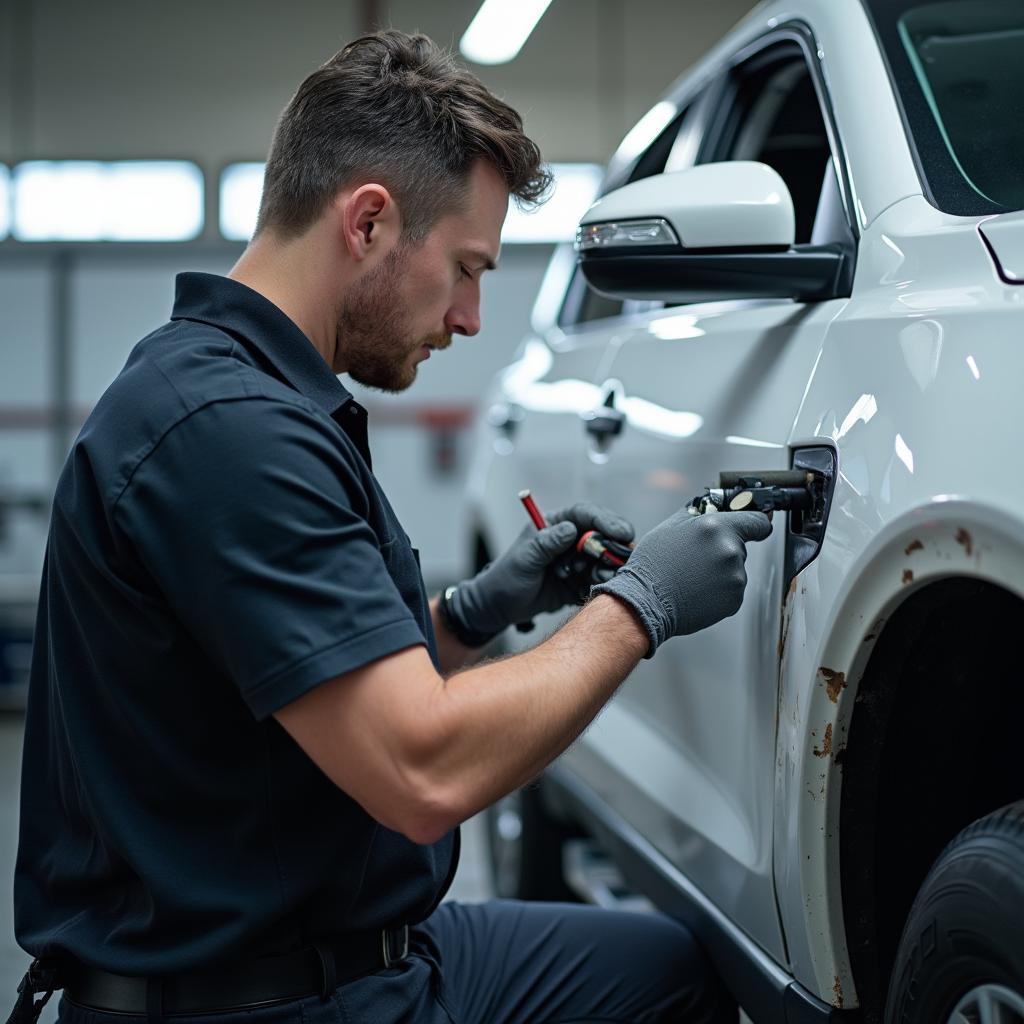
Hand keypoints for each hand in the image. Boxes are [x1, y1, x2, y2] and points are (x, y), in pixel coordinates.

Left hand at [448, 503, 634, 637]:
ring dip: (608, 567)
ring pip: (606, 558)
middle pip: (603, 535)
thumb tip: (571, 529)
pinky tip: (592, 588)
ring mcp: (579, 560)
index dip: (606, 521)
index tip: (621, 532)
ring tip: (597, 578)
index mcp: (557, 524)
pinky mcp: (582, 580)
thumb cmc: (507, 576)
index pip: (586, 515)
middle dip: (613, 546)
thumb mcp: (525, 558)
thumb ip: (547, 543)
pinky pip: (601, 578)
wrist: (501, 606)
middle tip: (620, 560)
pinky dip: (603, 582)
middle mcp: (571, 539)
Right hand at [592, 509, 771, 657]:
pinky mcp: (735, 599)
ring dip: (720, 572)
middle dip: (723, 550)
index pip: (758, 521)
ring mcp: (735, 577)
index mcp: (717, 527)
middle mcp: (730, 550)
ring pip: (735, 569)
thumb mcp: (670, 527)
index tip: (755, 527)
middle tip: (697, 559)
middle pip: (740, 546)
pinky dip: (719, 591)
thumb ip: (697, 513)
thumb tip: (711, 505)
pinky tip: (697, 590)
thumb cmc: (654, 566)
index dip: (755, 523)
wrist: (647, 602)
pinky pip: (732, 590)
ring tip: (692, 577)